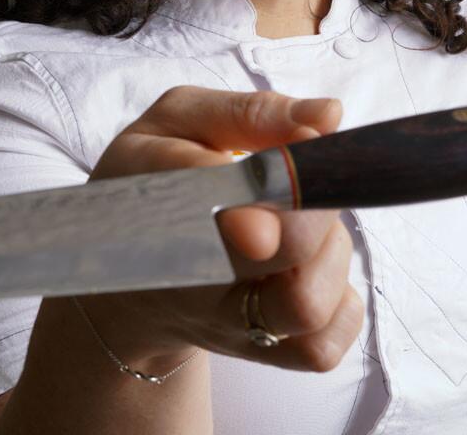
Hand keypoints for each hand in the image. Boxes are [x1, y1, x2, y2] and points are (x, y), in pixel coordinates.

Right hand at [82, 86, 363, 373]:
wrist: (124, 287)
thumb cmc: (160, 183)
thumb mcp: (181, 123)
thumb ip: (253, 114)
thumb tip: (328, 115)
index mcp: (160, 193)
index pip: (213, 193)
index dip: (273, 182)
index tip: (305, 153)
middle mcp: (191, 271)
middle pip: (280, 250)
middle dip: (315, 211)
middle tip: (309, 187)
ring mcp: (226, 320)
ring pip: (306, 304)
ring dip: (332, 257)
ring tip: (309, 228)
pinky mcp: (259, 352)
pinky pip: (320, 348)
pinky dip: (342, 308)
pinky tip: (317, 272)